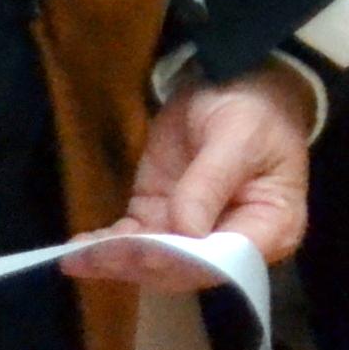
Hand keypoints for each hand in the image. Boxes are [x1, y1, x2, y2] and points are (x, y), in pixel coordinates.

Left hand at [65, 68, 314, 290]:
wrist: (235, 82)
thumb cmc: (253, 108)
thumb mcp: (239, 136)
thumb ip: (211, 182)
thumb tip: (185, 229)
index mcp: (271, 227)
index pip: (227, 258)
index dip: (186, 261)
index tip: (146, 253)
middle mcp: (233, 242)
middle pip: (185, 267)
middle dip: (140, 263)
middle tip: (99, 257)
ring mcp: (193, 232)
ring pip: (153, 260)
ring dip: (115, 261)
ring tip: (79, 259)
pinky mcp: (161, 217)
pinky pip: (133, 240)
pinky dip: (105, 248)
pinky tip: (77, 251)